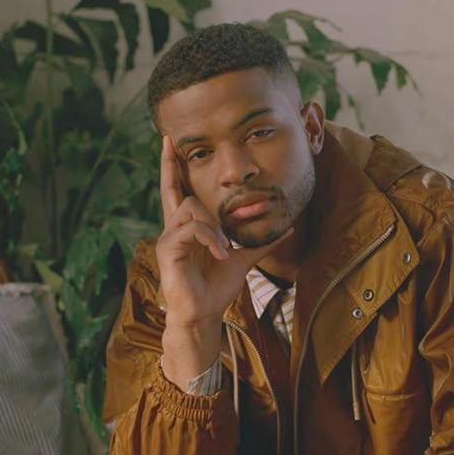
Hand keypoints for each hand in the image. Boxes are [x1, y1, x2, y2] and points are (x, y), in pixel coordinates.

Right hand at [157, 135, 290, 327]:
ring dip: (214, 228)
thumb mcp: (243, 260)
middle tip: (193, 179)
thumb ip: (260, 244)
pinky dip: (211, 239)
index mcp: (188, 228)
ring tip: (224, 249)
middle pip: (179, 191)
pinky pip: (192, 229)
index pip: (177, 190)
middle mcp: (174, 228)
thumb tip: (286, 230)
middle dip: (185, 179)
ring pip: (192, 209)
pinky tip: (221, 254)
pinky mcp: (167, 249)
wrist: (205, 314)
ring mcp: (168, 238)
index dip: (172, 166)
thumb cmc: (217, 289)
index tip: (168, 140)